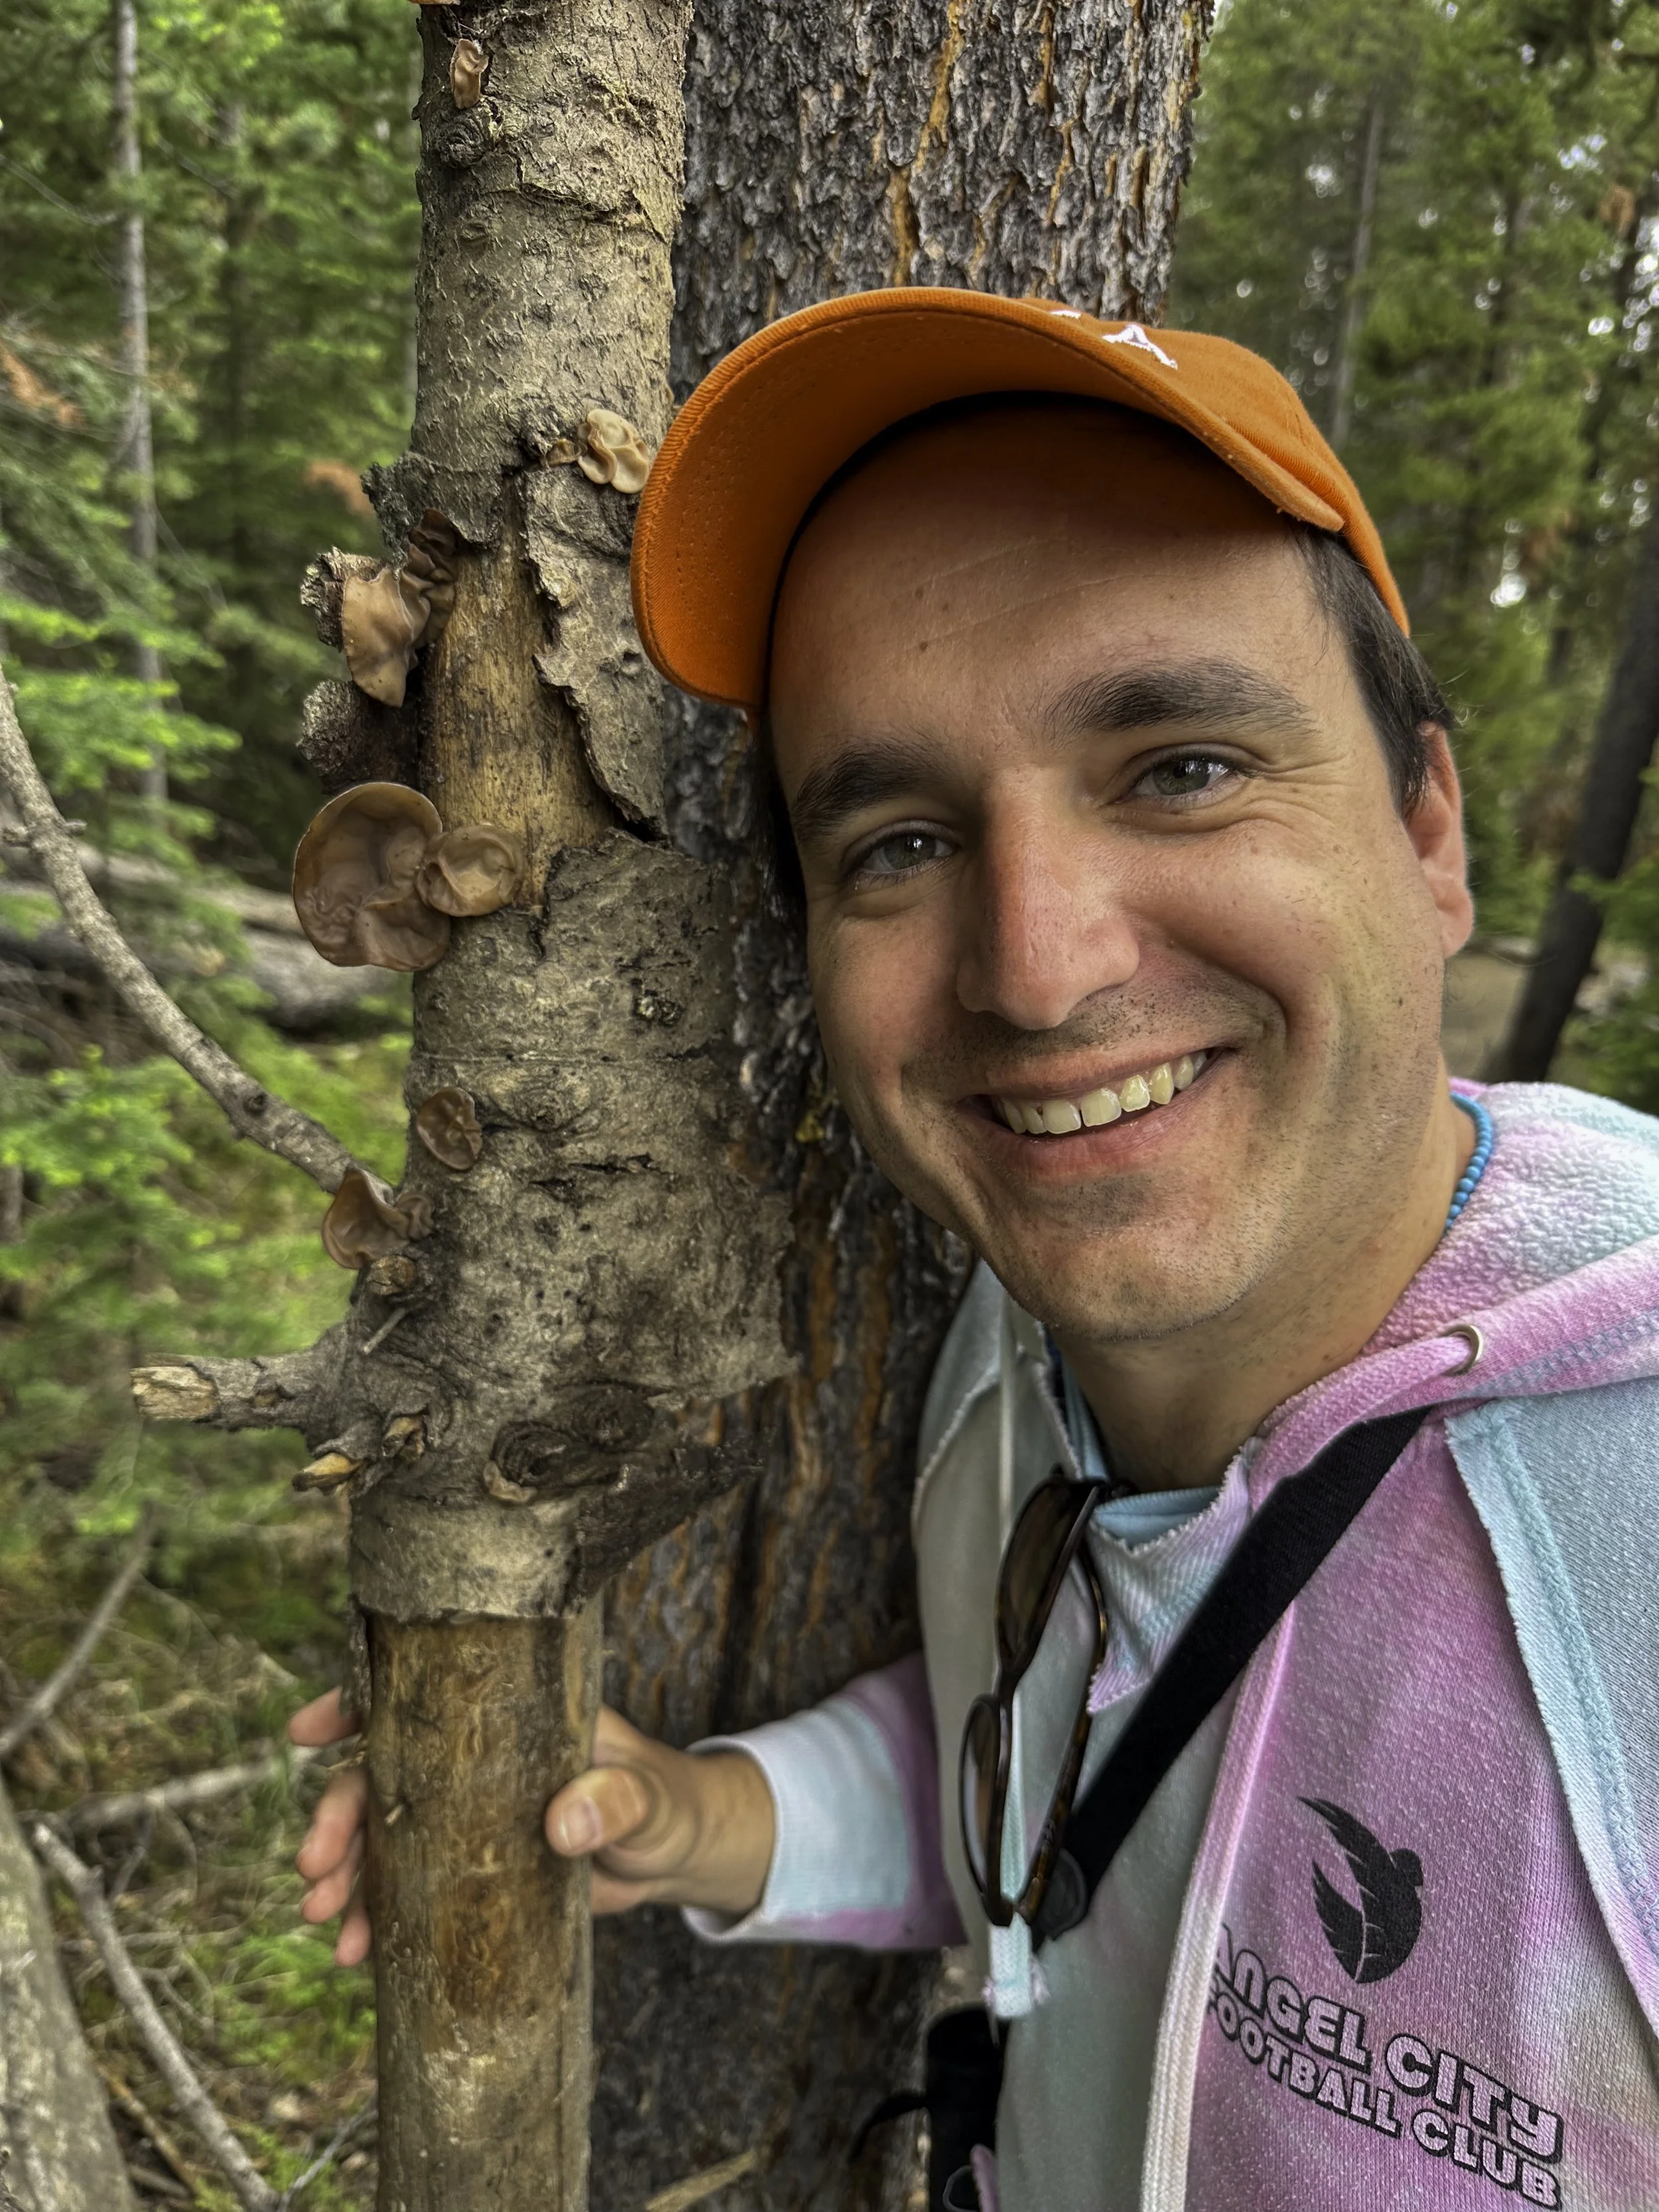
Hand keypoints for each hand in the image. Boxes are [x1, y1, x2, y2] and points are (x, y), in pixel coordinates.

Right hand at [288, 1692, 775, 1957]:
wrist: (681, 1857)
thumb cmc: (669, 1803)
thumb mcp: (650, 1796)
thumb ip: (618, 1799)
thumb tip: (566, 1822)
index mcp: (509, 1716)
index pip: (419, 1696)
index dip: (355, 1706)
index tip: (304, 1730)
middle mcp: (475, 1761)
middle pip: (384, 1774)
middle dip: (338, 1817)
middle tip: (314, 1868)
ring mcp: (468, 1816)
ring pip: (385, 1835)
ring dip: (347, 1876)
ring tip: (326, 1924)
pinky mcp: (472, 1871)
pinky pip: (409, 1888)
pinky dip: (376, 1917)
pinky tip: (356, 1952)